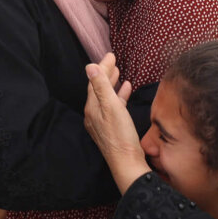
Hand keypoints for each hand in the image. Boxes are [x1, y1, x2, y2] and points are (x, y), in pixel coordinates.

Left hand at [82, 53, 145, 192]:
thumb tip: (90, 67)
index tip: (111, 55)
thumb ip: (101, 87)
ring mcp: (101, 122)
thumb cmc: (121, 136)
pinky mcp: (111, 128)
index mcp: (92, 107)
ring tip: (118, 73)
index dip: (102, 67)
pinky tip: (126, 91)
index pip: (94, 81)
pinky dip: (118, 96)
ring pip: (105, 97)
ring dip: (112, 84)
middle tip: (113, 60)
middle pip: (98, 88)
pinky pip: (113, 106)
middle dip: (105, 73)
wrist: (127, 163)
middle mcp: (93, 114)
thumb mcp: (112, 107)